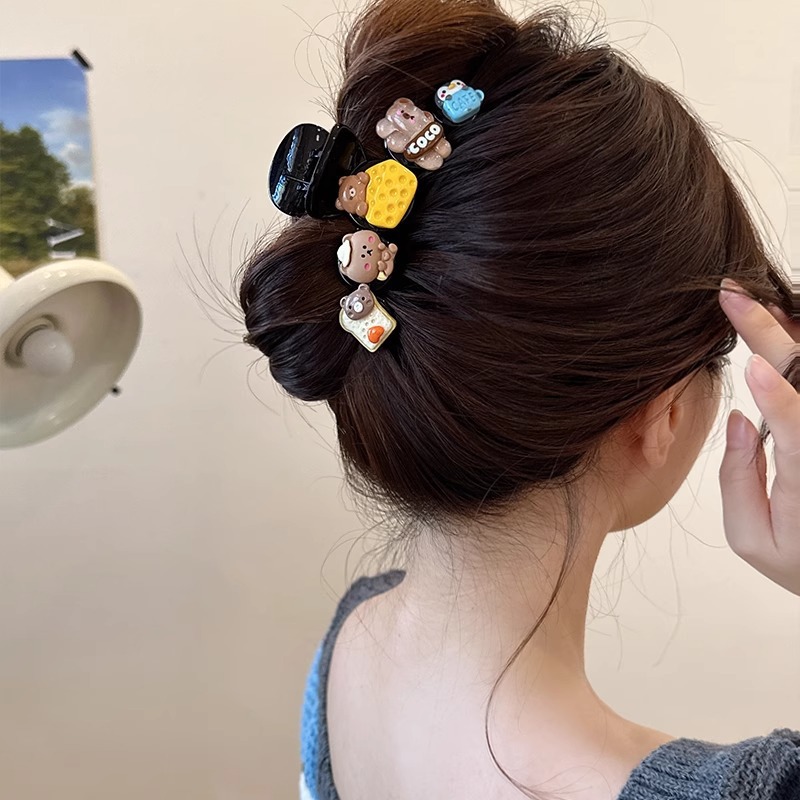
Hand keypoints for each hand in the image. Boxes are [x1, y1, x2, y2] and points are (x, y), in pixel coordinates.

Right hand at [718, 279, 799, 595]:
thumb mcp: (754, 539)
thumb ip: (737, 478)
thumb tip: (740, 418)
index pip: (799, 430)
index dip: (778, 397)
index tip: (751, 366)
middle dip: (768, 334)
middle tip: (731, 295)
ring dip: (788, 328)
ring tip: (754, 297)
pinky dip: (795, 349)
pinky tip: (781, 324)